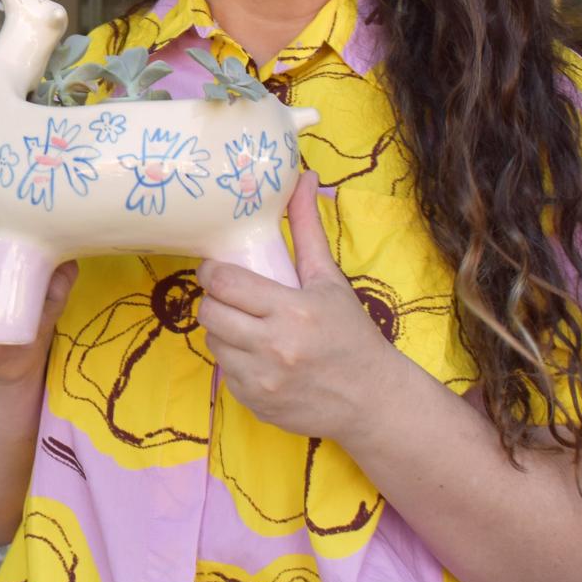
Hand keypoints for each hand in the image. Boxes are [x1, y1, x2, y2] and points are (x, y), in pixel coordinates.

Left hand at [198, 172, 400, 440]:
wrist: (372, 400)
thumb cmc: (352, 334)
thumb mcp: (329, 280)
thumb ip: (306, 230)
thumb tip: (304, 178)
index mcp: (292, 310)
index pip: (223, 282)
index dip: (212, 273)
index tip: (219, 270)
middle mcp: (273, 347)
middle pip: (209, 313)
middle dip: (216, 301)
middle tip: (233, 298)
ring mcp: (261, 380)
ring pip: (212, 342)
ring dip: (223, 331)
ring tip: (249, 327)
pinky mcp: (254, 403)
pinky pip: (224, 372)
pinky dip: (235, 361)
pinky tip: (259, 357)